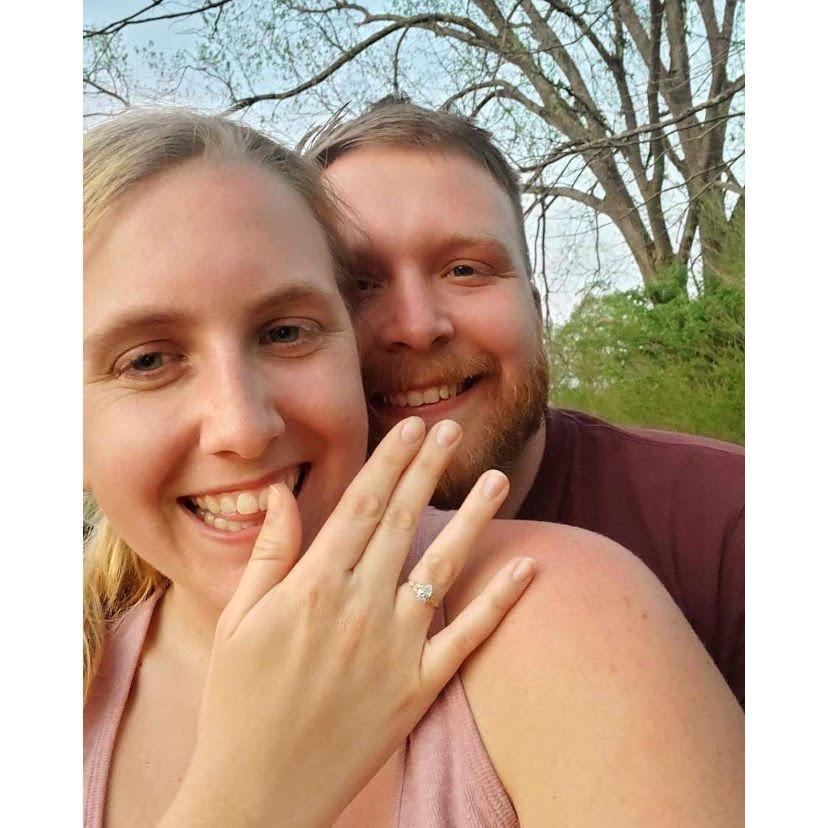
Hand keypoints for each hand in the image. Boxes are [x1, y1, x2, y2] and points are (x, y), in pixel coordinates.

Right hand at [162, 417, 535, 827]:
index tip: (410, 427)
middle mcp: (361, 607)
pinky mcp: (419, 686)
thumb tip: (283, 494)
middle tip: (454, 429)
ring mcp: (395, 647)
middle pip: (404, 521)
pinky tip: (527, 569)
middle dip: (429, 468)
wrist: (260, 791)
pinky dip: (499, 601)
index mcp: (314, 585)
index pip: (361, 505)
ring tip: (498, 478)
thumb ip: (269, 554)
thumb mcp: (238, 620)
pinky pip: (468, 636)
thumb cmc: (239, 702)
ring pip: (444, 566)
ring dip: (474, 519)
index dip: (389, 461)